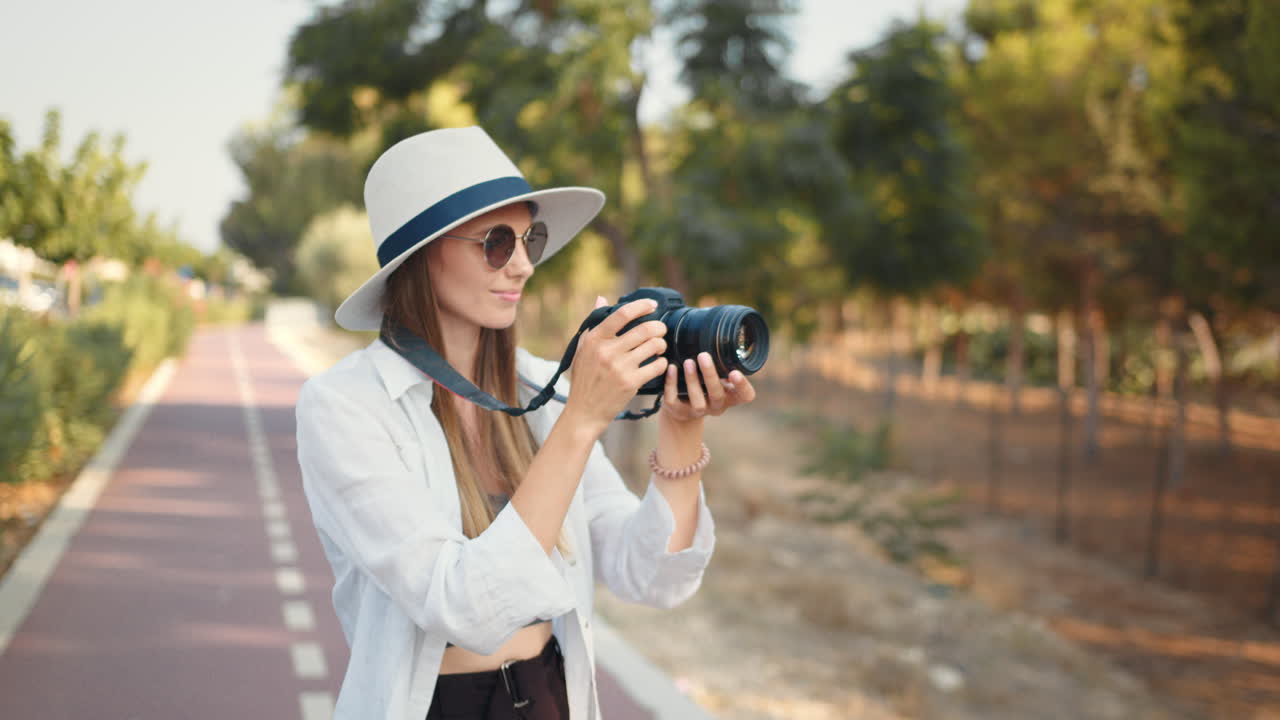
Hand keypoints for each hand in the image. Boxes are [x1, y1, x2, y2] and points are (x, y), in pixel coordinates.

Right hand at [562, 296, 670, 436]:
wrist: (584, 411)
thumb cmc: (584, 379)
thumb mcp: (582, 349)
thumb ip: (593, 323)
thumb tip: (601, 299)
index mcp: (595, 339)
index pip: (622, 314)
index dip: (641, 306)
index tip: (652, 305)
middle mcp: (607, 351)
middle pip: (645, 329)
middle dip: (659, 327)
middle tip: (661, 330)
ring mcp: (620, 367)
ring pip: (654, 346)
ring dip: (661, 344)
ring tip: (659, 347)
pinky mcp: (631, 383)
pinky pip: (657, 365)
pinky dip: (662, 362)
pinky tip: (658, 363)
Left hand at [659, 350, 756, 424]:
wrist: (682, 409)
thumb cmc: (705, 385)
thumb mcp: (718, 376)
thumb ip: (722, 362)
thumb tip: (720, 332)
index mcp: (731, 396)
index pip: (745, 395)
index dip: (742, 386)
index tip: (735, 372)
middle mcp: (717, 405)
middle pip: (717, 395)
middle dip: (710, 375)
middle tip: (703, 355)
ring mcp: (698, 411)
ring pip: (698, 401)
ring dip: (692, 380)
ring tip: (688, 361)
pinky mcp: (678, 411)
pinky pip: (674, 399)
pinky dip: (672, 383)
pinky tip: (671, 368)